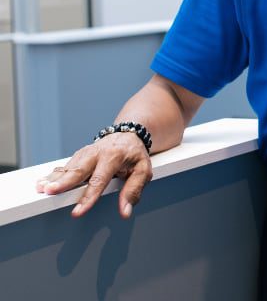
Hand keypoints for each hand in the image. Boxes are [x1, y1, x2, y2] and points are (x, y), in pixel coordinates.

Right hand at [35, 132, 152, 218]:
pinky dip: (53, 175)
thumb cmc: (135, 155)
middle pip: (78, 169)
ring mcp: (85, 154)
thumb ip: (133, 190)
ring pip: (68, 167)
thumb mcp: (143, 170)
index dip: (88, 197)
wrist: (128, 135)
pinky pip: (64, 166)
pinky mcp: (78, 156)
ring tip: (42, 189)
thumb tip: (125, 211)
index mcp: (114, 156)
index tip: (77, 211)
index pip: (100, 179)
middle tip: (50, 192)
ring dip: (54, 179)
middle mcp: (97, 153)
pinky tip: (42, 182)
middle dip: (63, 182)